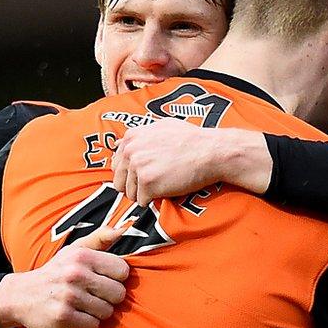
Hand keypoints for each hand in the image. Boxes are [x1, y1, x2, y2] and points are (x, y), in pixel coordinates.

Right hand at [0, 222, 129, 327]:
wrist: (20, 295)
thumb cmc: (56, 272)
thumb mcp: (74, 250)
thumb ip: (100, 239)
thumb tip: (121, 230)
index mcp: (82, 256)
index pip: (123, 271)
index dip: (116, 278)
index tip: (103, 279)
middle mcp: (75, 273)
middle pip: (118, 293)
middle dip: (109, 298)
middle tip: (93, 295)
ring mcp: (68, 295)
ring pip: (107, 311)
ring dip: (98, 312)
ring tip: (83, 305)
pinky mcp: (63, 315)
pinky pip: (93, 324)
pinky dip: (87, 323)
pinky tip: (75, 315)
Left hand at [113, 119, 270, 204]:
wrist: (210, 151)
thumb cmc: (193, 139)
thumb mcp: (162, 127)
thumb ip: (141, 135)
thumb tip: (124, 143)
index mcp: (132, 137)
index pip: (117, 164)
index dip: (130, 174)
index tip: (143, 176)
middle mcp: (131, 150)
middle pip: (119, 181)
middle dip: (134, 187)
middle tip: (153, 185)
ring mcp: (138, 167)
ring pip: (130, 193)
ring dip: (145, 194)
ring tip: (163, 186)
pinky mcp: (148, 183)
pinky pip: (142, 201)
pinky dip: (154, 200)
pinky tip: (167, 190)